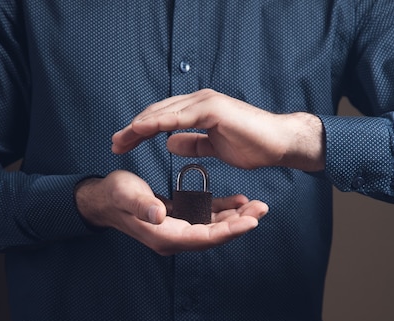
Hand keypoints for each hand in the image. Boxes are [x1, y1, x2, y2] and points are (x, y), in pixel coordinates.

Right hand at [75, 170, 268, 255]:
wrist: (104, 200)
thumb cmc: (114, 195)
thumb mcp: (126, 195)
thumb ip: (142, 205)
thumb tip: (159, 215)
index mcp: (164, 235)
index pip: (203, 237)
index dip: (228, 230)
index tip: (250, 221)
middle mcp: (174, 237)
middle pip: (214, 235)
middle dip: (239, 224)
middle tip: (262, 209)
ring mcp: (177, 230)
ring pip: (213, 228)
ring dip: (235, 218)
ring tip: (257, 206)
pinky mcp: (179, 219)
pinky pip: (205, 219)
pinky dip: (222, 211)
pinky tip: (237, 201)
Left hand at [112, 89, 325, 170]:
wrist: (279, 143)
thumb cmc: (252, 145)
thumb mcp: (214, 147)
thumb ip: (192, 143)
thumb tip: (169, 143)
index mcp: (199, 109)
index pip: (162, 117)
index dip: (141, 130)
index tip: (124, 143)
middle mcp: (199, 101)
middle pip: (157, 112)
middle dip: (133, 129)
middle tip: (114, 143)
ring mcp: (206, 102)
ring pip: (164, 112)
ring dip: (140, 126)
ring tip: (121, 139)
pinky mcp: (213, 109)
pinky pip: (180, 116)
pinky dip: (158, 122)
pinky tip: (142, 130)